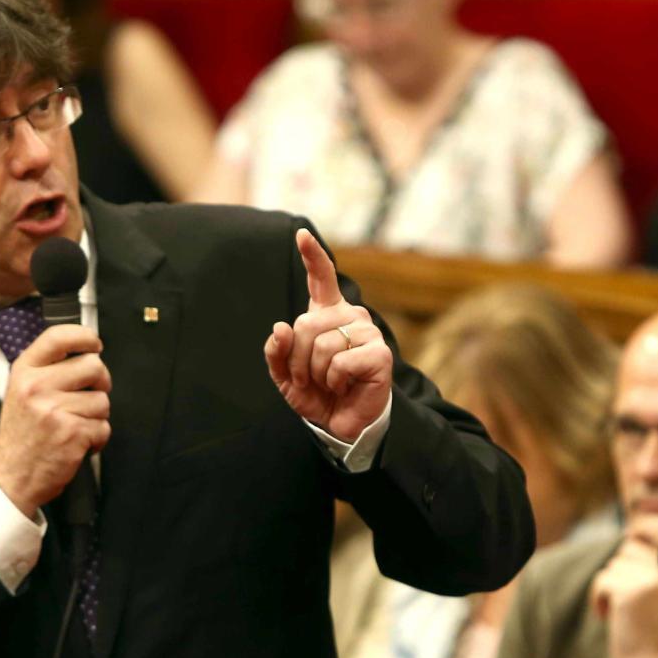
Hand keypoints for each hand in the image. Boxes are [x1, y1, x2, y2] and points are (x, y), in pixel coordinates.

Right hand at [0, 325, 110, 516]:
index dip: (85, 336)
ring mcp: (54, 410)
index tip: (95, 344)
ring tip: (75, 425)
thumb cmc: (22, 433)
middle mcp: (37, 387)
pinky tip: (78, 443)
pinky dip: (97, 438)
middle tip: (90, 396)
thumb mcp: (21, 392)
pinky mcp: (72, 433)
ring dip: (97, 416)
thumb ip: (47, 369)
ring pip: (103, 400)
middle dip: (101, 382)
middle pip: (94, 366)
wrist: (11, 475)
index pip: (58, 336)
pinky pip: (104, 426)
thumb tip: (87, 352)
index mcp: (24, 372)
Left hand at [265, 229, 392, 442]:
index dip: (312, 256)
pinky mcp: (379, 354)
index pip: (322, 279)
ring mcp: (367, 332)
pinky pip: (340, 362)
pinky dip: (334, 381)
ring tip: (328, 384)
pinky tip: (344, 386)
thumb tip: (280, 326)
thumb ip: (277, 351)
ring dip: (316, 374)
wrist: (342, 422)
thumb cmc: (318, 393)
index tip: (301, 235)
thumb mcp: (285, 375)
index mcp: (328, 314)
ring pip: (321, 345)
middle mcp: (350, 316)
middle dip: (298, 359)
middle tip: (309, 378)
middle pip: (305, 324)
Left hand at [590, 514, 657, 657]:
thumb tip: (630, 534)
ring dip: (610, 588)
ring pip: (614, 566)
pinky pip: (602, 581)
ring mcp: (650, 579)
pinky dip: (599, 599)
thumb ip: (652, 566)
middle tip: (626, 603)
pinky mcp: (630, 593)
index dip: (637, 542)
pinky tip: (607, 617)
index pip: (652, 531)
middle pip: (628, 550)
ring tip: (622, 613)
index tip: (633, 562)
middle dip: (622, 574)